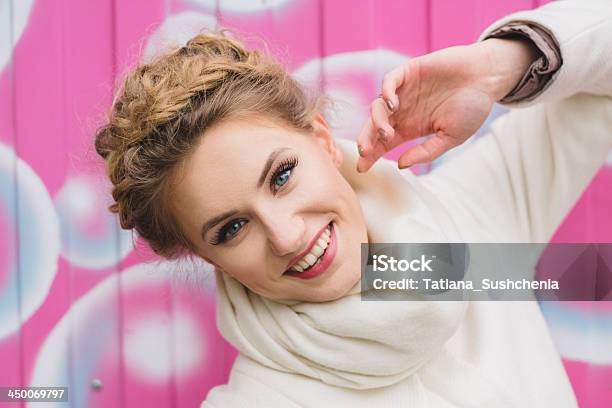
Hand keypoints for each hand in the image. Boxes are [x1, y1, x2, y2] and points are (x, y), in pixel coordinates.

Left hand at [356, 38, 539, 171]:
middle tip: (365, 152)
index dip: (372, 155)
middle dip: (366, 140)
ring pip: (377, 106)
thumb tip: (400, 165)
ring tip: (387, 132)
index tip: (363, 168)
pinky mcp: (409, 72)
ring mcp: (404, 91)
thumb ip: (426, 152)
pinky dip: (386, 92)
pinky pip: (389, 81)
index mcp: (410, 128)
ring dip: (377, 121)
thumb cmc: (472, 108)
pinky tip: (393, 105)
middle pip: (374, 126)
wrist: (488, 78)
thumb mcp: (451, 138)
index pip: (383, 143)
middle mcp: (403, 111)